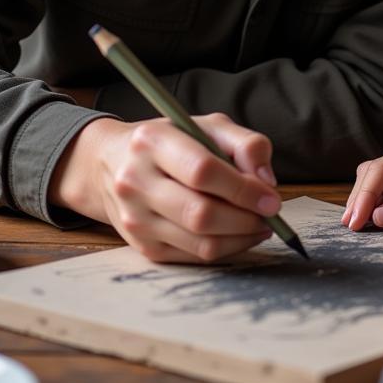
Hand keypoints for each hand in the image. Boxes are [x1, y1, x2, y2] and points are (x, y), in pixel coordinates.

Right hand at [49, 113, 281, 263]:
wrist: (111, 163)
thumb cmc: (172, 140)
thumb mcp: (208, 126)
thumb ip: (245, 144)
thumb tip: (266, 181)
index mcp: (152, 142)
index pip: (203, 171)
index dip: (243, 188)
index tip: (271, 198)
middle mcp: (136, 182)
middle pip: (200, 214)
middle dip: (245, 218)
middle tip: (270, 214)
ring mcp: (135, 218)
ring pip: (199, 242)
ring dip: (241, 237)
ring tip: (260, 224)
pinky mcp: (142, 246)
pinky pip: (193, 257)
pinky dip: (226, 249)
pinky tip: (240, 234)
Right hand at [342, 137, 382, 230]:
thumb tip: (378, 217)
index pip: (382, 168)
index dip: (365, 194)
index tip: (356, 219)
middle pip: (375, 174)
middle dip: (361, 198)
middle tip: (350, 226)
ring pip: (380, 185)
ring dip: (368, 204)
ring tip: (357, 227)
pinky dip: (381, 209)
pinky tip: (374, 223)